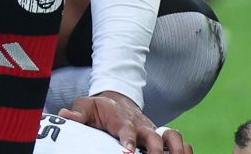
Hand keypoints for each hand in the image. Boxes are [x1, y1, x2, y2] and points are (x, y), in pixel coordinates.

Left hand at [63, 92, 185, 153]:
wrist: (117, 102)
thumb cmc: (99, 108)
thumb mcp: (86, 106)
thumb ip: (77, 112)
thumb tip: (65, 116)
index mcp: (122, 119)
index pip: (126, 129)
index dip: (128, 139)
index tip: (126, 151)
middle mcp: (142, 126)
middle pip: (154, 137)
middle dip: (155, 150)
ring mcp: (154, 132)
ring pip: (172, 138)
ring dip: (176, 150)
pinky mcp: (162, 138)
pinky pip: (179, 143)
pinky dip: (185, 150)